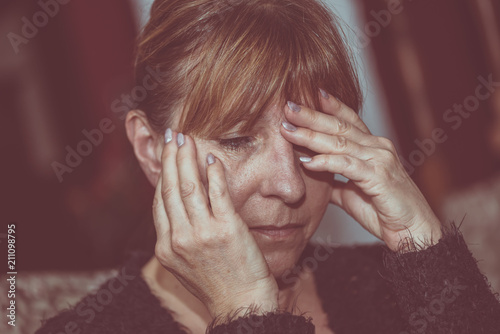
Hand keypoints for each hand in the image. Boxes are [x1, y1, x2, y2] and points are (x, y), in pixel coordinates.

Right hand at [152, 130, 278, 318]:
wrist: (241, 304)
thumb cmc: (217, 283)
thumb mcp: (186, 263)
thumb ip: (178, 236)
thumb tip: (177, 208)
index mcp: (166, 247)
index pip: (159, 201)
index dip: (161, 174)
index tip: (164, 155)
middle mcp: (179, 239)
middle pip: (170, 188)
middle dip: (170, 158)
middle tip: (172, 135)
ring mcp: (202, 234)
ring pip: (190, 187)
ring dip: (187, 158)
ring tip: (187, 138)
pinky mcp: (227, 230)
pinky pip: (218, 194)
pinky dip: (214, 174)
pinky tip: (212, 159)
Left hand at [280, 91, 441, 251]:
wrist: (414, 232)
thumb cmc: (385, 212)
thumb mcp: (351, 192)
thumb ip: (332, 181)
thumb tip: (311, 174)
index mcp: (373, 148)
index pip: (349, 121)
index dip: (330, 107)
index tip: (309, 95)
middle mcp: (378, 148)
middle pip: (339, 126)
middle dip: (311, 115)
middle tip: (288, 106)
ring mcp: (380, 160)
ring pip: (339, 143)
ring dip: (311, 135)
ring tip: (288, 129)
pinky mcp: (378, 177)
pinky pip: (346, 166)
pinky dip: (325, 162)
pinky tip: (307, 161)